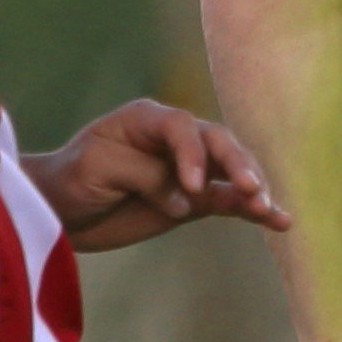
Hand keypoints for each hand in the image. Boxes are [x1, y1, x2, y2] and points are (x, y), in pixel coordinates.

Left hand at [27, 100, 289, 253]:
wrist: (62, 210)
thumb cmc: (73, 178)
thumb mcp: (98, 168)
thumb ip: (144, 175)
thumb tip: (186, 199)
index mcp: (148, 120)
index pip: (183, 127)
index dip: (192, 154)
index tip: (192, 188)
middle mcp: (175, 139)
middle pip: (218, 143)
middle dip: (236, 165)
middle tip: (249, 189)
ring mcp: (189, 170)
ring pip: (231, 172)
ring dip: (252, 189)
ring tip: (269, 210)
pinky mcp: (194, 201)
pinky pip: (229, 202)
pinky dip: (253, 211)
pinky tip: (280, 221)